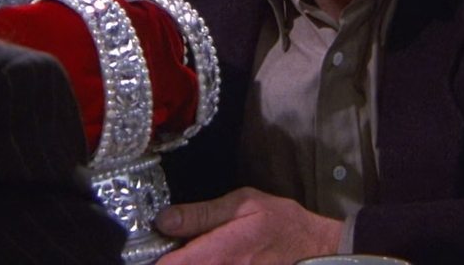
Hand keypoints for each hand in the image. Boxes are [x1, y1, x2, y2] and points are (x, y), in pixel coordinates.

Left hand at [155, 187, 341, 264]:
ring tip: (188, 253)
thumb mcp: (242, 204)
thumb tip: (164, 220)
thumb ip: (201, 215)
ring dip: (187, 263)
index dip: (154, 258)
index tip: (148, 249)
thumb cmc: (280, 223)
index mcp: (218, 253)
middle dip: (171, 260)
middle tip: (170, 248)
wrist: (316, 250)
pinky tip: (206, 258)